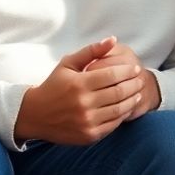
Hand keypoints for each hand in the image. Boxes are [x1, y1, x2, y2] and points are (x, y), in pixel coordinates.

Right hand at [15, 37, 145, 144]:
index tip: (135, 69)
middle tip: (140, 80)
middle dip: (134, 84)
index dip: (128, 71)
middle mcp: (84, 103)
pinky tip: (127, 108)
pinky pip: (113, 124)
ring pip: (120, 109)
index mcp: (79, 84)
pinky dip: (123, 115)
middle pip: (119, 92)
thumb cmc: (53, 86)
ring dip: (133, 100)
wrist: (34, 115)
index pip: (113, 75)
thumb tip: (112, 39)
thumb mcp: (68, 64)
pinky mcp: (89, 135)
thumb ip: (91, 51)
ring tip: (138, 93)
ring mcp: (87, 121)